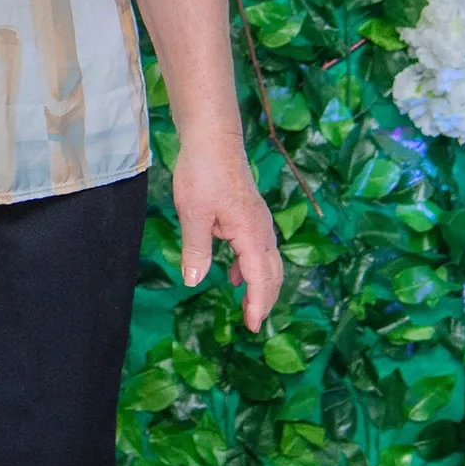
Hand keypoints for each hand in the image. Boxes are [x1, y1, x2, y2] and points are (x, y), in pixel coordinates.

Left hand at [172, 132, 283, 330]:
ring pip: (266, 260)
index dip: (259, 305)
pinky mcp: (249, 212)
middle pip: (272, 273)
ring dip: (259, 283)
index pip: (262, 279)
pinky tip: (235, 274)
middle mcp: (262, 230)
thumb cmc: (202, 173)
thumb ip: (196, 249)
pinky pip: (256, 247)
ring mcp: (258, 220)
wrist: (213, 138)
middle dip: (265, 299)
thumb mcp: (193, 214)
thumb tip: (193, 281)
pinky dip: (250, 266)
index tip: (254, 327)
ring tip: (246, 304)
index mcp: (252, 235)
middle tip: (253, 323)